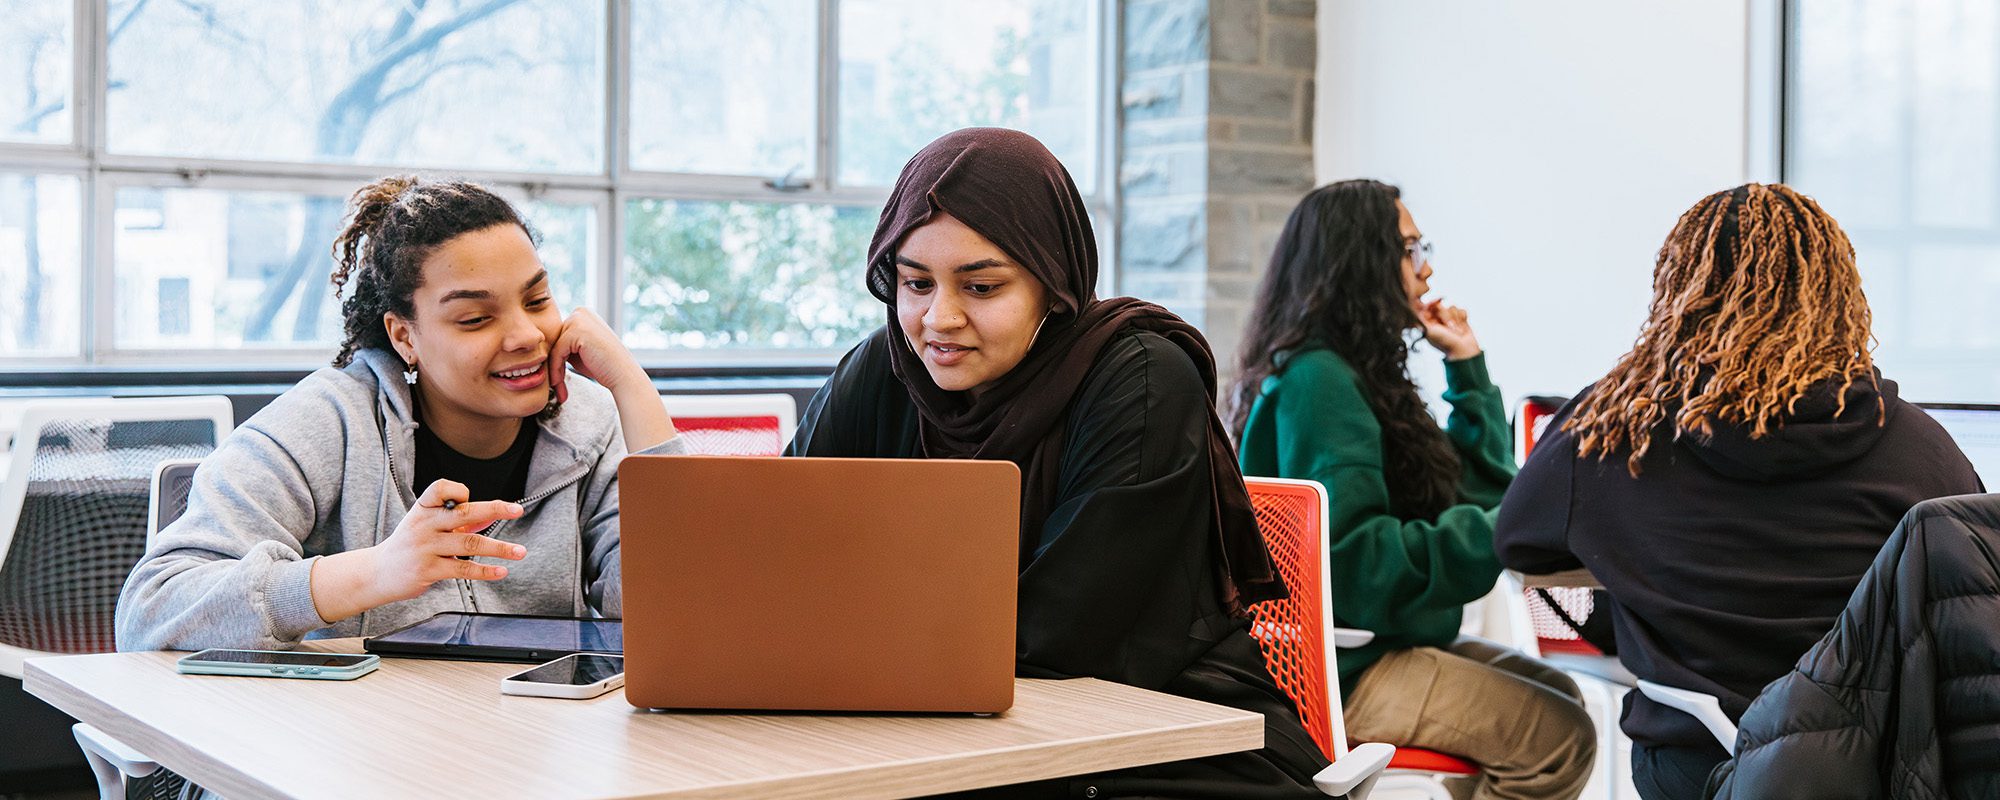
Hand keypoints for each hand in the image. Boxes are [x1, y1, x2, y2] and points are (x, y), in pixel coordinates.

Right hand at [313, 480, 526, 622]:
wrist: (376, 573)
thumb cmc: (409, 545)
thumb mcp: (428, 525)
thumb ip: (459, 521)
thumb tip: (490, 517)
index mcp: (423, 509)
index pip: (441, 488)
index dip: (459, 490)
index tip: (470, 498)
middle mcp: (424, 525)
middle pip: (464, 513)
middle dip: (494, 510)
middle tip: (517, 511)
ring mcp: (426, 548)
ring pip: (469, 543)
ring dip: (499, 548)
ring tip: (520, 552)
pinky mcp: (428, 570)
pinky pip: (463, 569)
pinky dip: (485, 571)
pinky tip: (501, 571)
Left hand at [547, 307, 647, 404]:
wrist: (623, 376)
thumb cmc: (603, 367)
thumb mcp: (579, 351)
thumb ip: (564, 345)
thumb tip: (542, 348)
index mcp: (582, 314)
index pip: (557, 336)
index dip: (555, 358)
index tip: (556, 380)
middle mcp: (580, 312)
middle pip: (553, 340)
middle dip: (553, 364)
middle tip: (556, 386)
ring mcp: (578, 319)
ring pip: (553, 347)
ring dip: (553, 369)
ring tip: (557, 388)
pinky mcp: (576, 331)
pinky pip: (556, 352)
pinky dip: (555, 370)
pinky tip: (558, 383)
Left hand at [1418, 299, 1481, 360]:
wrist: (1462, 350)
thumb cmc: (1444, 342)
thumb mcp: (1429, 331)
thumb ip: (1421, 318)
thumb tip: (1413, 307)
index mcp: (1427, 322)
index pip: (1427, 307)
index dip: (1431, 303)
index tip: (1436, 301)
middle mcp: (1437, 320)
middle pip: (1440, 306)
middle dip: (1446, 316)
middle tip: (1449, 328)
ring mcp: (1449, 319)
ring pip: (1452, 307)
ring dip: (1455, 319)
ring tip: (1456, 331)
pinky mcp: (1460, 319)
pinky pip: (1461, 310)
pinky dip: (1462, 318)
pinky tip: (1462, 328)